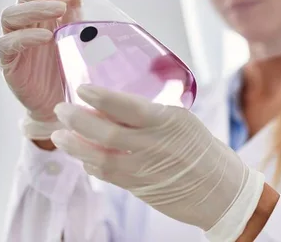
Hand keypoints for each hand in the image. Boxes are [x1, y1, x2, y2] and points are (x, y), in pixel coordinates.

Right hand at [0, 0, 86, 139]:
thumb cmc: (67, 64)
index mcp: (36, 12)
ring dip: (37, 8)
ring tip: (61, 9)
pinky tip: (46, 36)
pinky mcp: (8, 63)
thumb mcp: (76, 31)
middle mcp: (22, 23)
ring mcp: (13, 42)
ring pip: (11, 15)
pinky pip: (8, 44)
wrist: (61, 102)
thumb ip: (76, 5)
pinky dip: (26, 37)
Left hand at [51, 85, 265, 240]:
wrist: (221, 190)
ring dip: (75, 145)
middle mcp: (154, 145)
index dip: (101, 98)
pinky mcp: (139, 188)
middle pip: (107, 132)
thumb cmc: (203, 150)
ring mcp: (144, 169)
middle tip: (61, 109)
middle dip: (78, 120)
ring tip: (58, 135)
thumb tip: (113, 105)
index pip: (128, 106)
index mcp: (168, 121)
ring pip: (100, 157)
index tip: (82, 89)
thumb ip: (150, 114)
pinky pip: (108, 175)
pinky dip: (90, 164)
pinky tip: (81, 156)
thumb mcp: (182, 121)